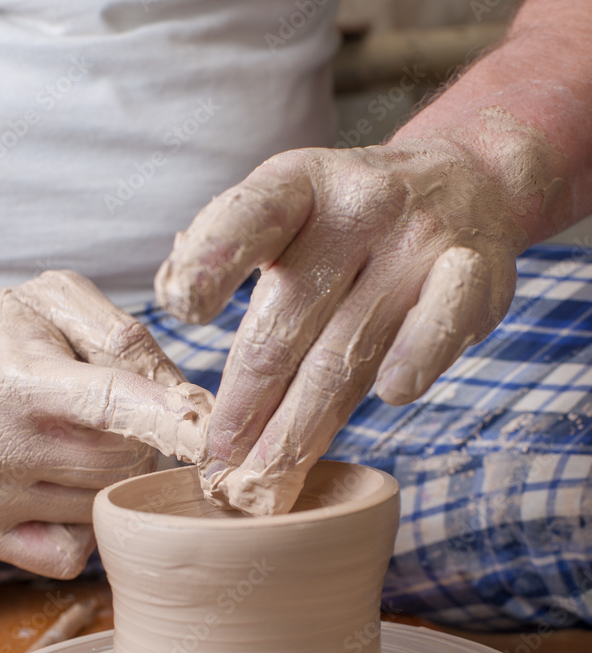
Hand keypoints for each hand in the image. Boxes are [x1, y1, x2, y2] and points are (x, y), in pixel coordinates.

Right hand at [0, 270, 212, 575]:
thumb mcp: (57, 300)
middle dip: (136, 438)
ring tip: (73, 438)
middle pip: (123, 462)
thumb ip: (125, 336)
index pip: (113, 406)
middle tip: (107, 413)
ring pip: (104, 506)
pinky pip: (74, 551)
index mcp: (17, 378)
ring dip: (109, 477)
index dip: (170, 418)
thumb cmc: (3, 331)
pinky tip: (58, 482)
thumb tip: (182, 397)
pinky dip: (81, 523)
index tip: (208, 430)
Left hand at [155, 137, 526, 514]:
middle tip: (223, 455)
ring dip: (305, 422)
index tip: (183, 310)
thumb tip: (180, 319)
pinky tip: (391, 396)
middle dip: (249, 398)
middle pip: (289, 318)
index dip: (211, 260)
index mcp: (298, 185)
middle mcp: (358, 206)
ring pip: (348, 347)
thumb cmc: (354, 221)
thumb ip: (237, 258)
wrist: (468, 182)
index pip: (248, 218)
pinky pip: (438, 325)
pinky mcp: (472, 274)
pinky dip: (414, 361)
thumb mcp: (291, 213)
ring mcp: (417, 240)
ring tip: (271, 470)